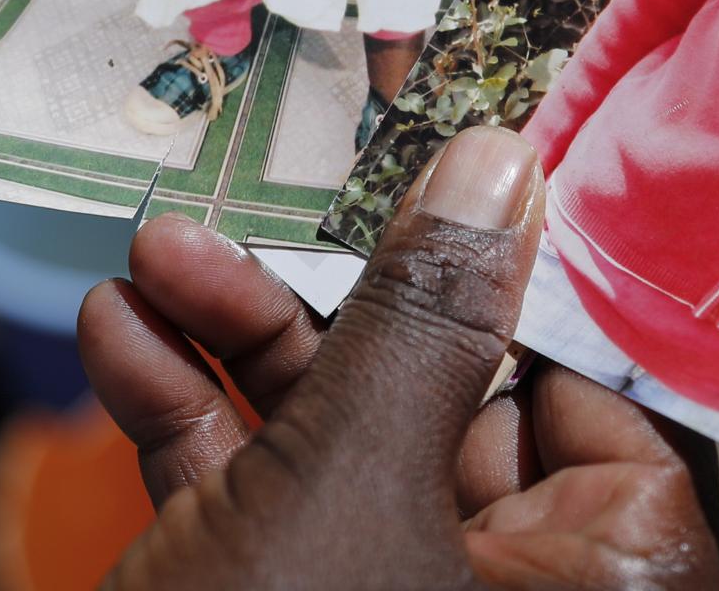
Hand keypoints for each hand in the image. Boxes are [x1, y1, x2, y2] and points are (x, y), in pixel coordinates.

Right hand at [79, 125, 718, 589]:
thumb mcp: (350, 481)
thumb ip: (425, 319)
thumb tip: (498, 170)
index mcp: (595, 586)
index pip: (591, 396)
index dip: (509, 285)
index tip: (436, 194)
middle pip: (438, 398)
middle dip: (321, 301)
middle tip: (241, 218)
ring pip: (334, 441)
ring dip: (232, 345)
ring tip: (156, 257)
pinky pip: (258, 500)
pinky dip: (188, 423)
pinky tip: (122, 338)